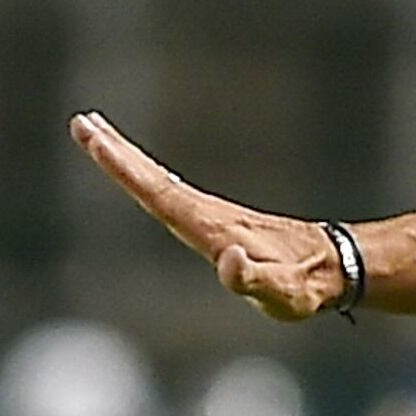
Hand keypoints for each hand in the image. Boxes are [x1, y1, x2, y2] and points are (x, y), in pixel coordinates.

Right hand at [69, 112, 342, 320]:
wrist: (333, 268)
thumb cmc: (304, 288)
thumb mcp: (282, 293)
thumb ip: (255, 280)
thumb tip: (228, 260)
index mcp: (213, 229)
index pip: (159, 196)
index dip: (126, 171)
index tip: (97, 140)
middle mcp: (208, 216)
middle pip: (153, 181)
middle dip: (117, 154)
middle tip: (82, 122)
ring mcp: (212, 216)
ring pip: (160, 183)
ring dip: (127, 160)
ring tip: (96, 133)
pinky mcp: (217, 222)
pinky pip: (172, 194)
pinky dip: (147, 179)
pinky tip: (135, 171)